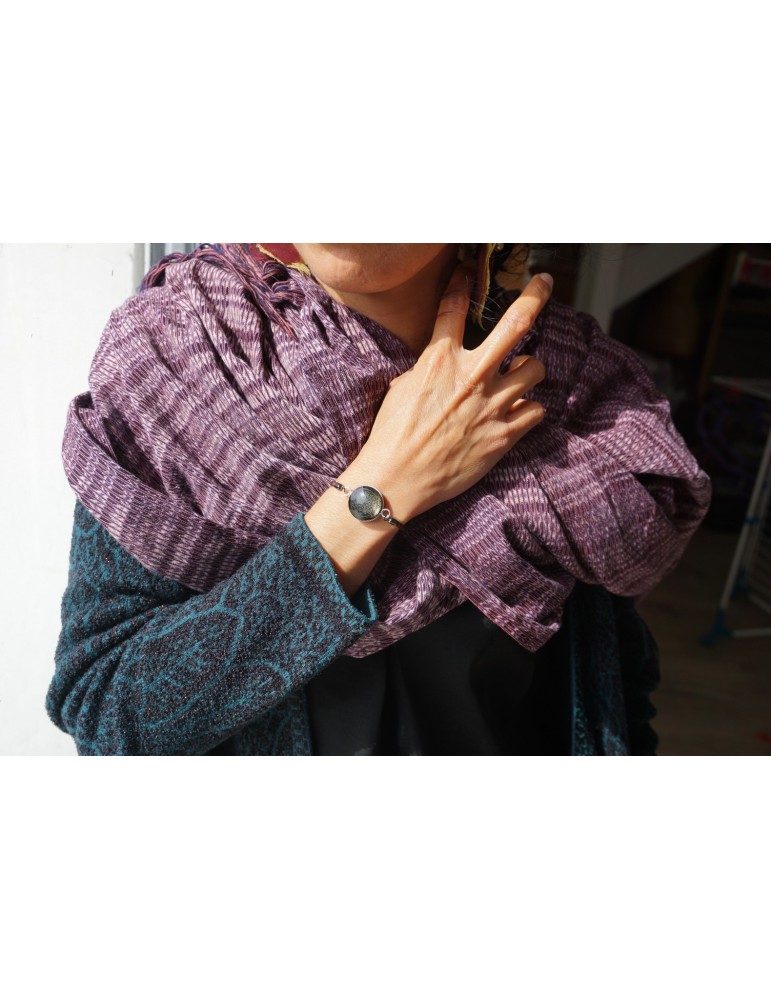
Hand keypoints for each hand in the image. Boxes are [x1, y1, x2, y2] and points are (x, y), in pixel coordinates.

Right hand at [352, 267, 551, 520]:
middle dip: (535, 296)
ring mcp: (492, 406)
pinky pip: (536, 410)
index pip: (456, 307)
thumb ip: (430, 367)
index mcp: (439, 360)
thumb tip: (443, 359)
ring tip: (517, 377)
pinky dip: (528, 409)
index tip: (470, 271)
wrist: (396, 480)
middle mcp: (470, 377)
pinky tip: (515, 412)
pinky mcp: (504, 435)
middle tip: (543, 282)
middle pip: (516, 323)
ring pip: (535, 368)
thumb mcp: (402, 388)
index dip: (464, 283)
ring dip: (529, 369)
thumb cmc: (392, 435)